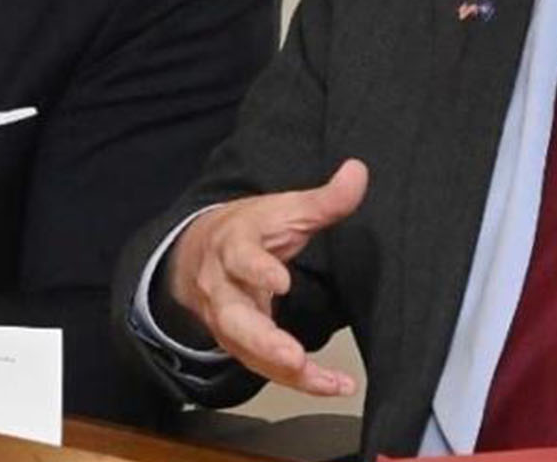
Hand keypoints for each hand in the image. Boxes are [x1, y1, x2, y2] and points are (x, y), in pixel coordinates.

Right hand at [166, 159, 367, 395]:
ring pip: (246, 350)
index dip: (257, 270)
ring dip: (281, 369)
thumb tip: (359, 171)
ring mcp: (226, 320)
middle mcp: (223, 288)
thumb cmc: (250, 229)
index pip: (240, 258)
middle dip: (262, 341)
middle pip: (234, 318)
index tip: (281, 282)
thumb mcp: (284, 208)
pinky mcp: (237, 343)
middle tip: (291, 357)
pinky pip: (263, 366)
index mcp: (234, 246)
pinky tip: (329, 386)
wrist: (198, 252)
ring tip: (317, 380)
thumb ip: (324, 199)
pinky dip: (295, 380)